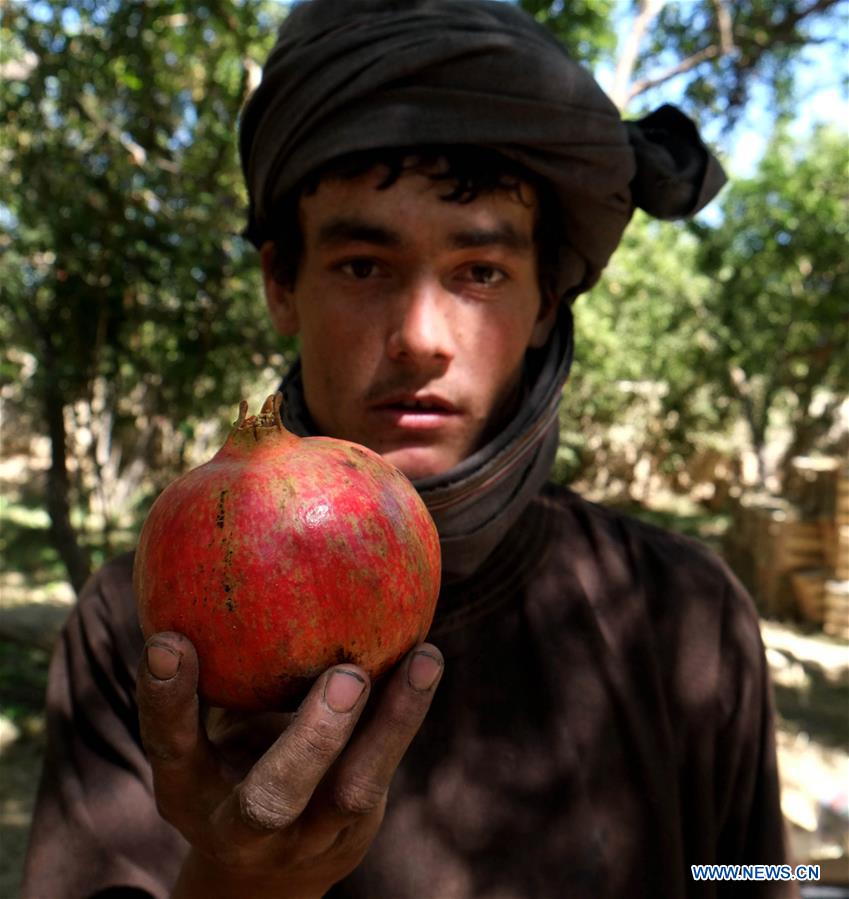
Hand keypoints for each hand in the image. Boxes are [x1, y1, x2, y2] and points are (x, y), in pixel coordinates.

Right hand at [137, 632, 442, 898]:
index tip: (169, 640)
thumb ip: (215, 667)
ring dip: (388, 726)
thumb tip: (220, 562)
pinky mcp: (353, 829)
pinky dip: (406, 713)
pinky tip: (427, 658)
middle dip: (311, 741)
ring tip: (421, 660)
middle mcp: (242, 826)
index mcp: (189, 791)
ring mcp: (306, 837)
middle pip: (271, 800)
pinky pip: (385, 770)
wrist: (268, 870)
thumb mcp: (209, 726)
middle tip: (347, 676)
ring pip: (352, 793)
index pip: (170, 748)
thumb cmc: (233, 762)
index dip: (165, 700)